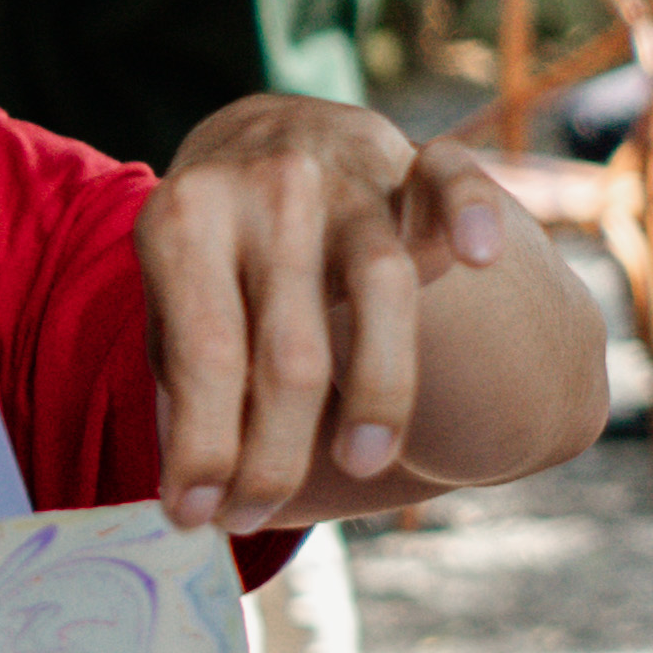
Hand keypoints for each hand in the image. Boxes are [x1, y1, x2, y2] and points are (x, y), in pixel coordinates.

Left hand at [142, 98, 511, 528]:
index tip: (198, 515)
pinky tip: (478, 257)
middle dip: (276, 451)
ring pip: (381, 284)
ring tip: (363, 463)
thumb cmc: (213, 254)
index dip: (205, 446)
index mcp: (185, 219)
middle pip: (291, 345)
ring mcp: (346, 172)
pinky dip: (471, 212)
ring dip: (379, 388)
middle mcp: (265, 188)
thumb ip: (183, 379)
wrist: (259, 136)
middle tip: (255, 516)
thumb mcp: (174, 303)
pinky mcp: (413, 162)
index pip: (205, 352)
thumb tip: (190, 491)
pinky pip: (453, 178)